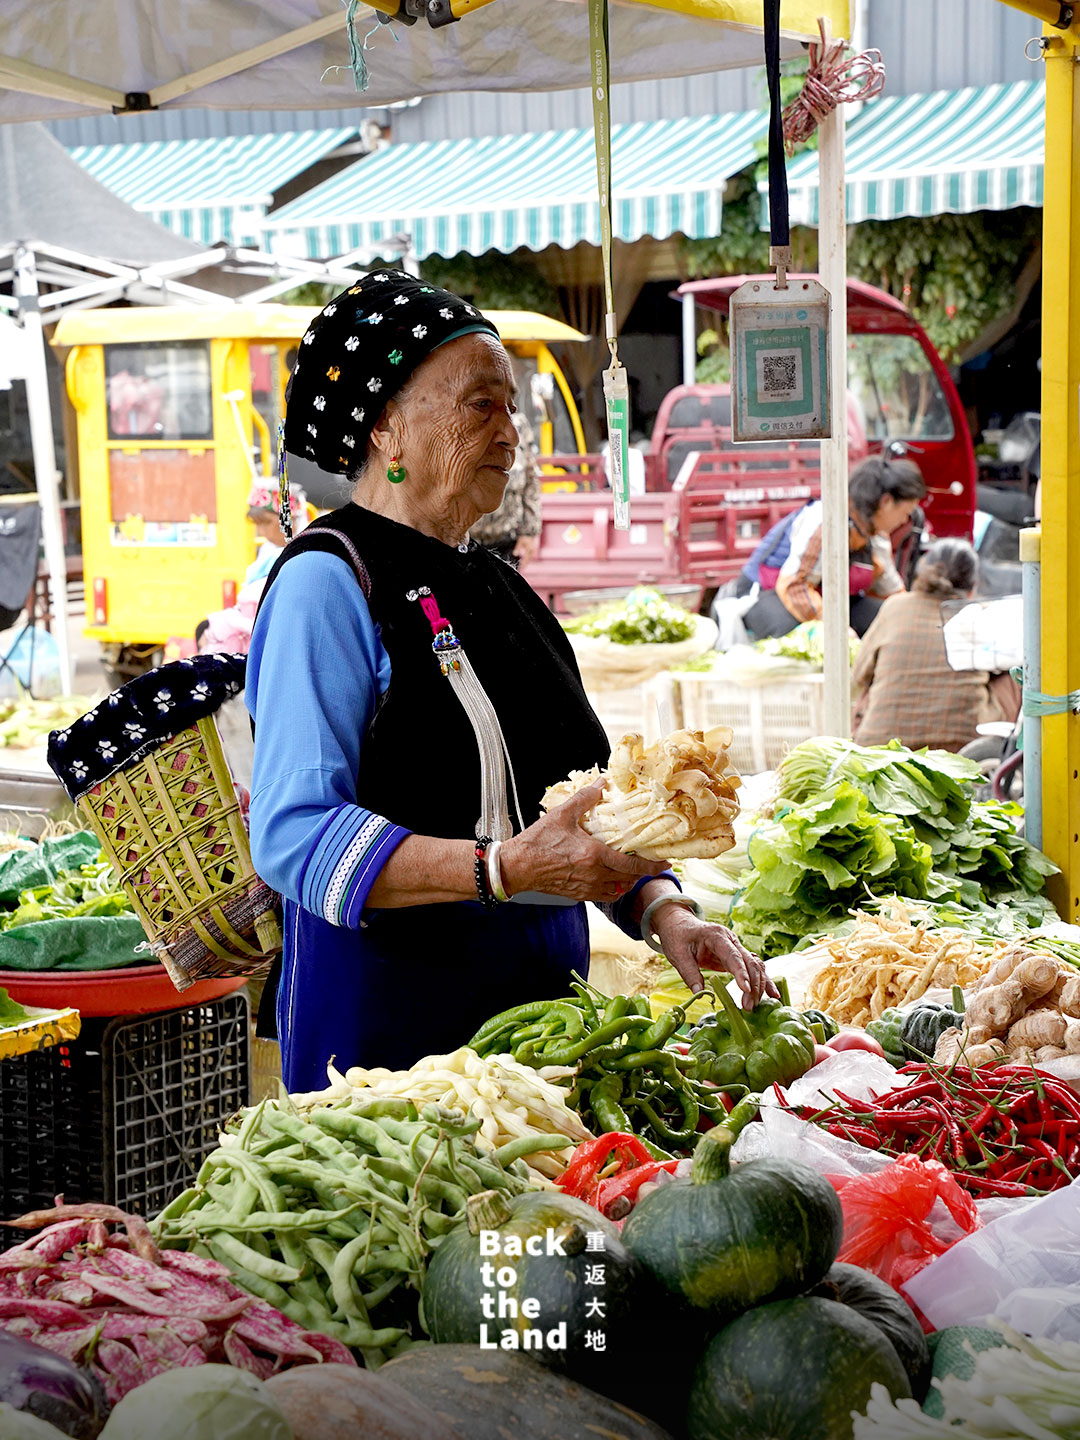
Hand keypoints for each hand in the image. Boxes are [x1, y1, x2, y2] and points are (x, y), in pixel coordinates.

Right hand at [501, 779, 668, 902]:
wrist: (516, 867)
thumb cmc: (537, 842)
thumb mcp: (561, 814)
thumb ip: (585, 798)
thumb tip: (602, 784)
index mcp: (593, 855)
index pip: (632, 864)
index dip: (652, 866)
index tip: (665, 863)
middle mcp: (593, 874)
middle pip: (629, 878)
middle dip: (643, 872)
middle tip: (651, 863)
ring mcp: (586, 887)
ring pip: (618, 889)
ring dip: (628, 880)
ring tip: (632, 869)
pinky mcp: (578, 894)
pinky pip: (604, 895)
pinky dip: (613, 888)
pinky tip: (612, 878)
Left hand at [514, 534, 538, 566]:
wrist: (530, 533)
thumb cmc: (524, 537)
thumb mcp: (520, 542)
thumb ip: (517, 548)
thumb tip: (514, 554)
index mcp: (529, 549)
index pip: (526, 559)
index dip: (523, 564)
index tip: (521, 568)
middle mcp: (532, 551)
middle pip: (528, 560)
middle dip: (525, 565)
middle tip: (521, 570)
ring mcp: (532, 551)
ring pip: (529, 559)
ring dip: (526, 563)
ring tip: (523, 567)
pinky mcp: (532, 550)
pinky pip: (529, 557)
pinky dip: (527, 560)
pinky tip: (524, 562)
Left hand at [653, 904, 776, 1008]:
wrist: (679, 924)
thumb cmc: (678, 937)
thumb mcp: (677, 954)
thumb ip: (689, 973)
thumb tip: (700, 994)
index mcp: (717, 935)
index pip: (733, 955)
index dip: (741, 973)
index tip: (745, 990)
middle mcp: (731, 940)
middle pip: (750, 962)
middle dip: (753, 985)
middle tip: (748, 1007)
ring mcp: (736, 948)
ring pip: (756, 966)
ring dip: (759, 986)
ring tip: (755, 1006)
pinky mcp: (737, 957)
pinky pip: (753, 968)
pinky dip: (762, 981)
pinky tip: (772, 995)